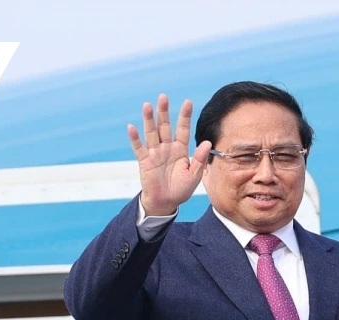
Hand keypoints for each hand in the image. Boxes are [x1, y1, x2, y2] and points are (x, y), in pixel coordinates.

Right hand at [128, 94, 211, 215]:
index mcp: (180, 150)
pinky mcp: (144, 161)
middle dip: (164, 112)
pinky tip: (131, 127)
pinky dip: (135, 138)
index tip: (188, 102)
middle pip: (164, 127)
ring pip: (151, 133)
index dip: (185, 116)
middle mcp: (167, 148)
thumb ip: (200, 159)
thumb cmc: (181, 189)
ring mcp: (155, 153)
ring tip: (147, 105)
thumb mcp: (194, 175)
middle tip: (163, 97)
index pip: (183, 129)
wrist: (166, 203)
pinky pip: (139, 148)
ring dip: (148, 120)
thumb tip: (207, 143)